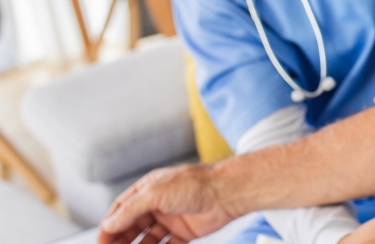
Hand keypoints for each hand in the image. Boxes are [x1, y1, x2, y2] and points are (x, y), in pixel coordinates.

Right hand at [98, 164, 237, 243]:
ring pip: (147, 239)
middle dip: (120, 240)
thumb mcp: (155, 193)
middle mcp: (158, 204)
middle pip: (132, 226)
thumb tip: (108, 225)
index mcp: (148, 190)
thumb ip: (130, 210)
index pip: (121, 210)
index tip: (100, 243)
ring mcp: (171, 219)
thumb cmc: (193, 184)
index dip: (109, 227)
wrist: (227, 192)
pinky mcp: (184, 233)